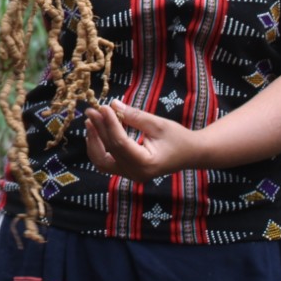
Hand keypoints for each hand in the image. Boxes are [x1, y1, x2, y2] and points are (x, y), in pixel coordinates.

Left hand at [83, 99, 199, 182]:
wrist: (190, 154)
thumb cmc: (178, 138)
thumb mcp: (158, 124)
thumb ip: (134, 116)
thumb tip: (113, 104)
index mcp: (146, 163)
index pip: (120, 143)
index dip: (109, 124)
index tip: (103, 107)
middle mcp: (136, 173)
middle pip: (109, 150)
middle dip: (98, 129)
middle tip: (91, 110)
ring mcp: (130, 175)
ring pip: (102, 161)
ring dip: (94, 141)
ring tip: (90, 122)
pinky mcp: (127, 172)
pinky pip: (106, 162)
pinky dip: (98, 148)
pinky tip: (95, 133)